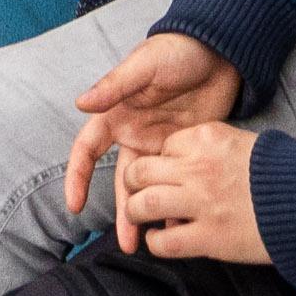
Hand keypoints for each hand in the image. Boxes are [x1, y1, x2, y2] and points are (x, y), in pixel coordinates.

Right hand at [57, 30, 239, 228]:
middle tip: (127, 243)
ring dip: (148, 214)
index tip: (75, 204)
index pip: (87, 149)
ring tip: (150, 245)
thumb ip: (114, 87)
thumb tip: (80, 103)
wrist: (219, 51)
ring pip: (149, 188)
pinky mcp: (187, 151)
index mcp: (117, 115)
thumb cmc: (176, 51)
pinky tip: (183, 225)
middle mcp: (135, 135)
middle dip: (123, 211)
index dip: (77, 176)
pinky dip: (178, 202)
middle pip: (122, 181)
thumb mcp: (144, 66)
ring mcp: (161, 145)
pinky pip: (178, 182)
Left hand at [103, 116, 270, 264]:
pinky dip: (155, 242)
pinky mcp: (208, 237)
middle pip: (141, 171)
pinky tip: (160, 240)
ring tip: (141, 217)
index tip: (166, 172)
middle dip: (133, 183)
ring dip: (135, 212)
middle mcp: (198, 168)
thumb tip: (185, 162)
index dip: (161, 161)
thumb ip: (210, 148)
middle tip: (138, 192)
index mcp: (207, 138)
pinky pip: (163, 241)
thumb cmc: (281, 173)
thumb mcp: (244, 142)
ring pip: (142, 204)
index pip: (164, 146)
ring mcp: (200, 203)